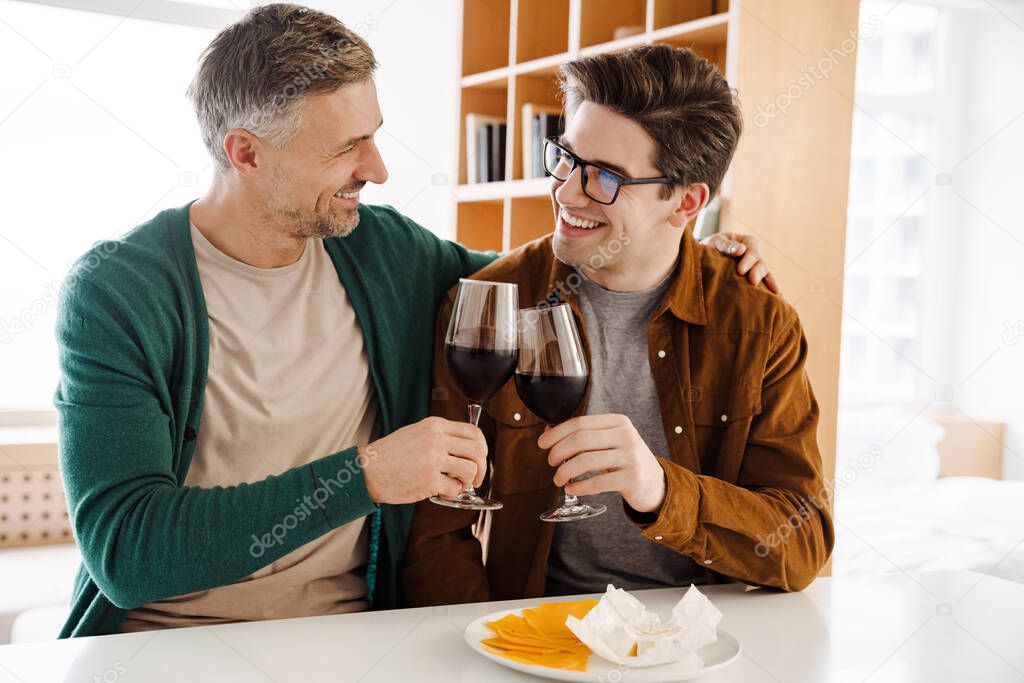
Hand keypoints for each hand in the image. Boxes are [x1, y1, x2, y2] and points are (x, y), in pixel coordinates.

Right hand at [360, 416, 486, 503]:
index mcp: (435, 426)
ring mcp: (433, 460)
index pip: (474, 432)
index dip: (482, 448)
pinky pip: (455, 488)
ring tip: (455, 484)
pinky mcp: (429, 480)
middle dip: (482, 468)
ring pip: (470, 470)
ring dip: (468, 481)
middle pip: (477, 451)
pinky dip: (453, 493)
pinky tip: (442, 491)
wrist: (368, 470)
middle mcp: (436, 440)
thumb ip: (440, 436)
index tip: (480, 459)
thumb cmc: (391, 454)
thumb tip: (466, 448)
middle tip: (476, 478)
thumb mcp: (417, 432)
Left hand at [538, 414, 666, 513]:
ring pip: (585, 461)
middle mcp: (626, 436)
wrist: (655, 483)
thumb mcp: (610, 441)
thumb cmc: (625, 460)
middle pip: (581, 440)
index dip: (557, 433)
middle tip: (551, 462)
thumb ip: (584, 435)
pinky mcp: (631, 479)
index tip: (542, 444)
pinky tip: (571, 489)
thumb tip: (548, 433)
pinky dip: (578, 487)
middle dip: (558, 452)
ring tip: (558, 479)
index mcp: (618, 422)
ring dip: (565, 471)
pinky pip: (596, 483)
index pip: (580, 422)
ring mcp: (630, 457)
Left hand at [702, 232, 780, 293]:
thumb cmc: (712, 246)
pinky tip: (778, 299)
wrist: (707, 257)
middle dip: (757, 272)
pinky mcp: (753, 279)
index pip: (752, 250)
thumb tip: (740, 250)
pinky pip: (764, 285)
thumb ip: (727, 245)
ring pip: (766, 274)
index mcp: (748, 242)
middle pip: (761, 263)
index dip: (748, 260)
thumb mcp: (717, 242)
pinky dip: (770, 291)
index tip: (741, 271)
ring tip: (774, 293)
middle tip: (753, 281)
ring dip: (769, 282)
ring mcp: (756, 268)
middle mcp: (755, 255)